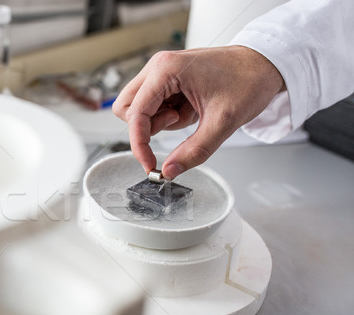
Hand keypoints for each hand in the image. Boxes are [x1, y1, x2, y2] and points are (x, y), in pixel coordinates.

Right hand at [112, 45, 285, 178]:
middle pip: (127, 108)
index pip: (135, 114)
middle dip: (146, 128)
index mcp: (166, 70)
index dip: (139, 144)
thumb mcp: (223, 122)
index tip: (149, 165)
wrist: (265, 64)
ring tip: (190, 115)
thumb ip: (194, 151)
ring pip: (137, 108)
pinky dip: (167, 116)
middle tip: (176, 126)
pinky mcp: (167, 79)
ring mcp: (161, 72)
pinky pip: (153, 106)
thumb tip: (169, 171)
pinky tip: (191, 110)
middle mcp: (158, 67)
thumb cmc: (248, 80)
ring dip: (158, 122)